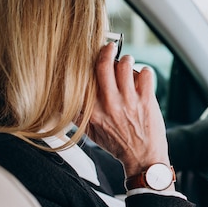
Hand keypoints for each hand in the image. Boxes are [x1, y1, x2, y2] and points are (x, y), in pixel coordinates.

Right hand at [87, 43, 170, 178]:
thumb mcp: (91, 133)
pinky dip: (145, 71)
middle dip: (107, 51)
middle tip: (110, 47)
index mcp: (92, 112)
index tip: (87, 57)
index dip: (85, 64)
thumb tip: (60, 104)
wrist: (143, 159)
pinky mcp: (147, 101)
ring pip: (126, 66)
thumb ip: (77, 116)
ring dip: (127, 60)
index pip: (83, 80)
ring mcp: (129, 102)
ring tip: (128, 62)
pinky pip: (146, 75)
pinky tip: (143, 75)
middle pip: (103, 66)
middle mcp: (109, 104)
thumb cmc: (118, 146)